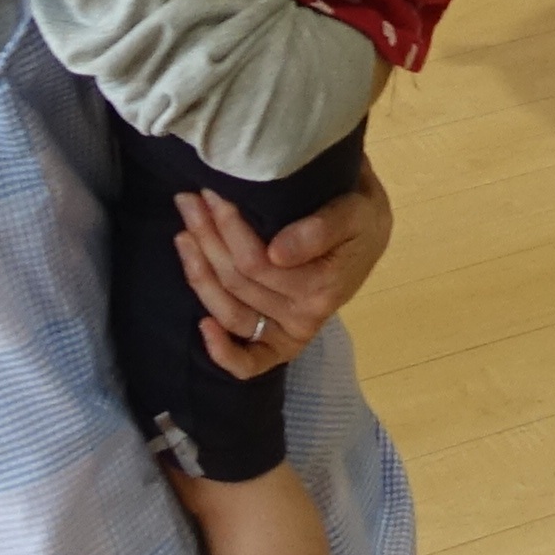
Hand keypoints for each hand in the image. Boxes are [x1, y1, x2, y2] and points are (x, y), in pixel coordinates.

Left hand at [180, 169, 391, 379]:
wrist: (371, 232)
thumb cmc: (360, 217)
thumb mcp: (354, 211)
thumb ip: (322, 228)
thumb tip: (278, 252)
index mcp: (323, 285)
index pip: (257, 262)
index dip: (228, 229)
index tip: (211, 192)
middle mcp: (305, 315)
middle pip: (238, 282)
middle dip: (208, 238)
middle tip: (190, 200)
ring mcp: (290, 333)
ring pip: (231, 312)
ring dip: (199, 274)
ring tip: (184, 234)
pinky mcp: (280, 346)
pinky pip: (249, 363)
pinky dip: (222, 352)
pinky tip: (202, 327)